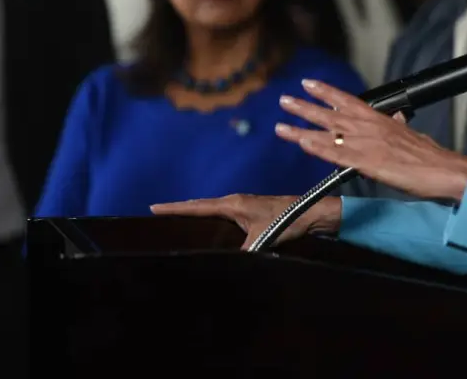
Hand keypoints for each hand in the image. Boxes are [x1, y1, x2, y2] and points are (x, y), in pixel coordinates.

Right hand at [150, 194, 341, 249]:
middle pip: (202, 206)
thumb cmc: (289, 220)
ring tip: (178, 220)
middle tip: (159, 213)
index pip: (198, 206)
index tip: (153, 207)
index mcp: (234, 204)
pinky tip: (210, 229)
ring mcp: (245, 206)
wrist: (313, 213)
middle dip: (181, 210)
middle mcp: (236, 202)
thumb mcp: (264, 237)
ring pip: (214, 210)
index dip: (176, 208)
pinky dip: (212, 218)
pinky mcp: (253, 212)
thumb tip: (228, 265)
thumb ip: (244, 251)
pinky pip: (225, 215)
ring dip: (197, 214)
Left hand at [275, 79, 466, 202]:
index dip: (327, 92)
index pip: (348, 100)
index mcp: (381, 119)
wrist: (441, 170)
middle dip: (306, 107)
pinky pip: (335, 154)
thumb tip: (398, 120)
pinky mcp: (365, 162)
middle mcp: (369, 127)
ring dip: (302, 128)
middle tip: (284, 99)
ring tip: (280, 125)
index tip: (309, 83)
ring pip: (327, 133)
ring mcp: (365, 143)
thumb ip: (400, 127)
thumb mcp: (413, 135)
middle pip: (331, 114)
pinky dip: (317, 148)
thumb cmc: (429, 156)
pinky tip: (302, 144)